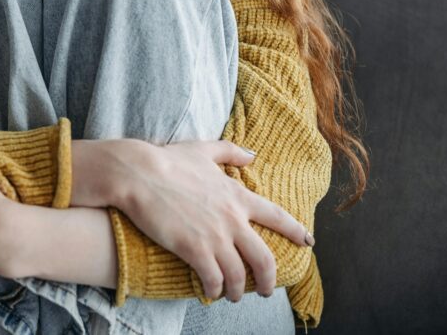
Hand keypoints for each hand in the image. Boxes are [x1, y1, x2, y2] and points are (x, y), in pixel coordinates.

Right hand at [108, 140, 313, 302]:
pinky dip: (214, 289)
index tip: (308, 243)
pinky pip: (213, 279)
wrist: (139, 173)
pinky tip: (210, 292)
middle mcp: (232, 219)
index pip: (277, 217)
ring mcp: (214, 236)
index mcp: (237, 195)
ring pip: (239, 275)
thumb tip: (252, 155)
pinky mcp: (194, 249)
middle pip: (265, 259)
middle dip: (268, 279)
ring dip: (238, 290)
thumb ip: (230, 152)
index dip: (296, 232)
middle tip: (266, 290)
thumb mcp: (203, 150)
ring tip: (232, 296)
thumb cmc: (167, 160)